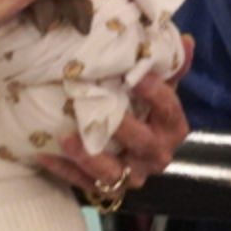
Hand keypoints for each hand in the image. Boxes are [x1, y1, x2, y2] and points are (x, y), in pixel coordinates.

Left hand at [34, 71, 191, 204]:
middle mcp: (157, 155)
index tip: (133, 77)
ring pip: (111, 172)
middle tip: (96, 106)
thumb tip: (187, 41)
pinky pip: (83, 183)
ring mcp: (131, 175)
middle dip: (121, 126)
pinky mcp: (106, 189)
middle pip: (142, 142)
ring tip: (66, 137)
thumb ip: (170, 68)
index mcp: (173, 129)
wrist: (136, 154)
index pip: (169, 109)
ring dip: (88, 156)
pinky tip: (43, 153)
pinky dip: (63, 169)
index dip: (154, 93)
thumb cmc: (147, 113)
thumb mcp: (161, 90)